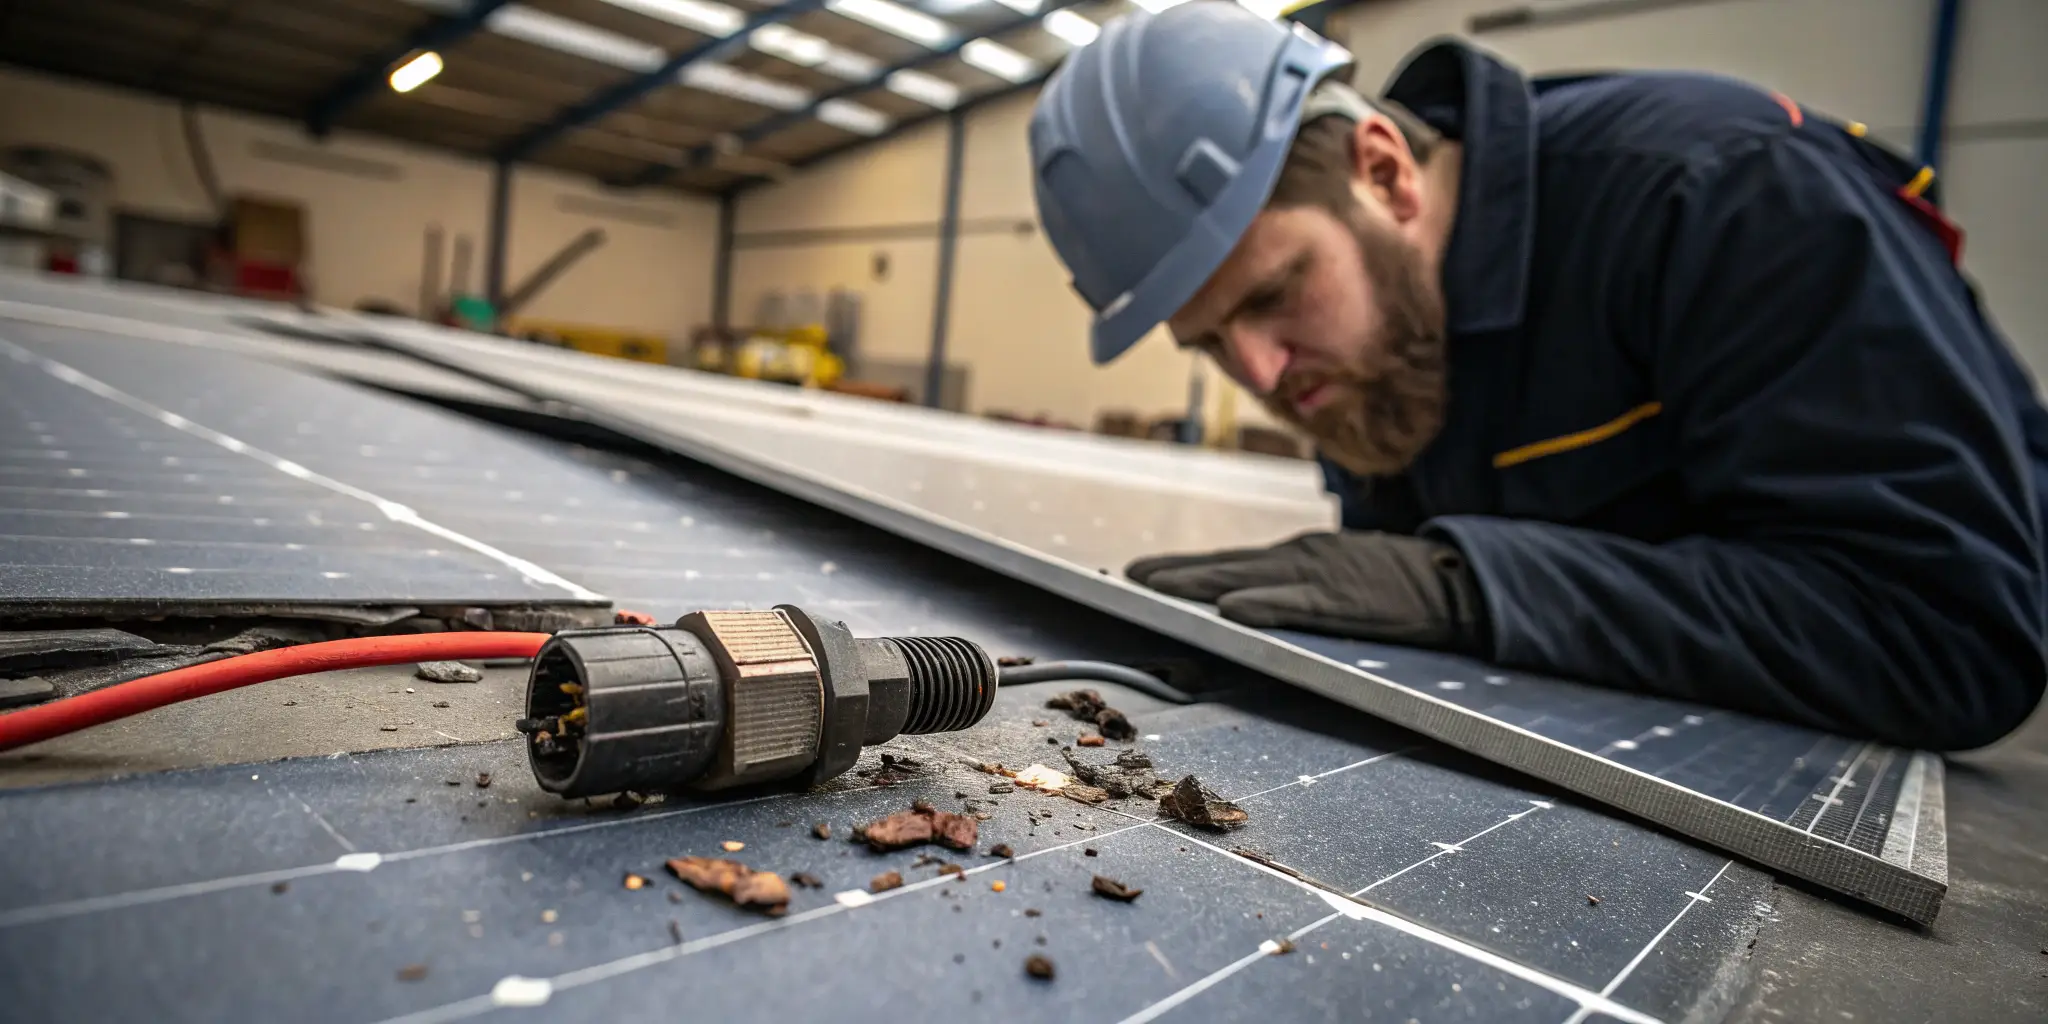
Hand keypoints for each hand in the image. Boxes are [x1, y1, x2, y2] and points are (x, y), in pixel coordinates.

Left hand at [1126, 532, 1489, 653]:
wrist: (1455, 580)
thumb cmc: (1396, 583)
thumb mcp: (1340, 576)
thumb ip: (1298, 589)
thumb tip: (1248, 602)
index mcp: (1299, 559)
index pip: (1231, 564)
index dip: (1185, 569)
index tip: (1142, 573)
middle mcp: (1300, 561)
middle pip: (1225, 567)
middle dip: (1175, 574)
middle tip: (1129, 577)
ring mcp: (1320, 579)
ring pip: (1247, 579)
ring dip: (1197, 584)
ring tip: (1154, 586)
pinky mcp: (1344, 601)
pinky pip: (1295, 605)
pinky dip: (1262, 605)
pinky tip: (1230, 611)